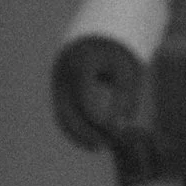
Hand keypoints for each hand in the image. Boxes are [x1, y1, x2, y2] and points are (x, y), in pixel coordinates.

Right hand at [52, 33, 150, 151]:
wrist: (98, 39)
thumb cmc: (118, 56)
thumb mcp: (128, 72)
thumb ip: (126, 98)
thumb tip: (121, 129)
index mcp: (81, 63)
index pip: (85, 101)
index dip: (98, 121)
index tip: (115, 133)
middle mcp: (63, 74)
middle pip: (67, 112)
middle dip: (85, 133)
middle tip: (105, 146)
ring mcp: (57, 82)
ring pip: (61, 116)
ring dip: (77, 135)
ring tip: (98, 146)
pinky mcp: (57, 91)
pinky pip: (62, 115)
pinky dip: (74, 130)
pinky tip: (91, 140)